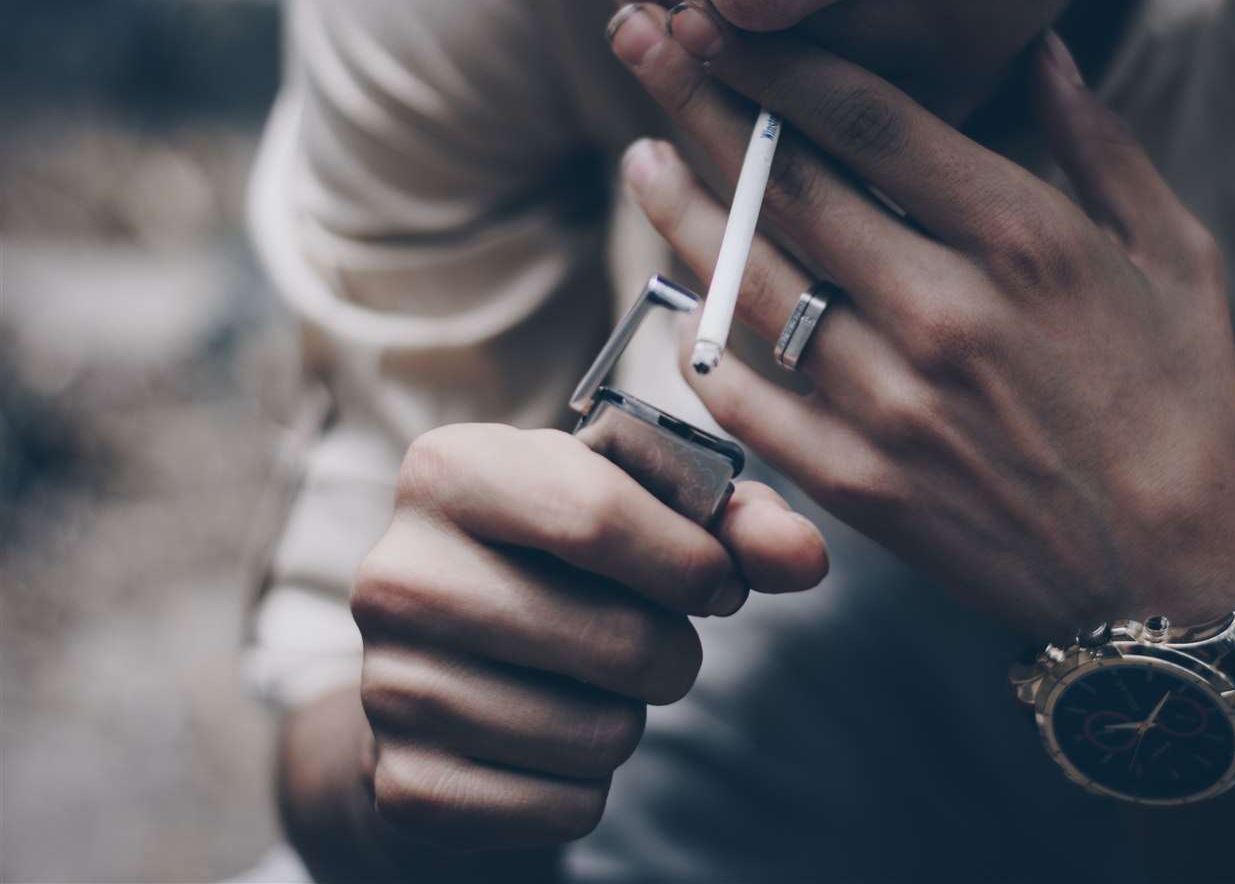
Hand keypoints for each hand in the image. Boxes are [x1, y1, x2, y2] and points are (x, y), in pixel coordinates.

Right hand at [350, 424, 827, 849]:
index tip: (721, 584)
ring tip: (584, 681)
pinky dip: (586, 783)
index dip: (692, 562)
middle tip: (651, 640)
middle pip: (616, 637)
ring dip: (627, 716)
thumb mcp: (634, 510)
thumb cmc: (558, 560)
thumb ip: (732, 522)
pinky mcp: (406, 784)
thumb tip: (805, 557)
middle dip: (672, 650)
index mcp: (449, 468)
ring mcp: (389, 685)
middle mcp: (396, 573)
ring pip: (599, 733)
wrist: (444, 662)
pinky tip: (545, 737)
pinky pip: (567, 806)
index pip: (596, 516)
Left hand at [606, 0, 1234, 642]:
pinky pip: (753, 402)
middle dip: (701, 102)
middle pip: (787, 185)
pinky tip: (682, 306)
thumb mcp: (1176, 256)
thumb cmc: (1184, 405)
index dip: (776, 59)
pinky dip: (707, 350)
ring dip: (683, 212)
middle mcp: (943, 310)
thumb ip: (1100, 145)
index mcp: (1023, 238)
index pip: (866, 117)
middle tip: (640, 43)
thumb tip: (1040, 50)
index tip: (718, 18)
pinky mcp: (859, 484)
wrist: (1169, 581)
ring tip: (643, 161)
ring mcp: (891, 402)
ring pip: (752, 283)